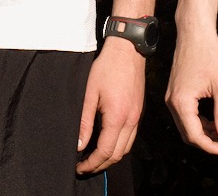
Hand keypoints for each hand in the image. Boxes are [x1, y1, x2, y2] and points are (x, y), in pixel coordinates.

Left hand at [76, 37, 144, 173]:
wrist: (128, 50)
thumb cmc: (107, 67)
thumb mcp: (89, 93)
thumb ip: (84, 121)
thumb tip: (79, 145)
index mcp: (118, 117)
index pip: (105, 151)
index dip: (91, 163)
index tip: (79, 167)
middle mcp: (131, 121)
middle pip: (117, 155)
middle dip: (100, 165)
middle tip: (84, 167)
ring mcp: (137, 117)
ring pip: (126, 148)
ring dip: (111, 157)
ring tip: (94, 158)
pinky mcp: (138, 111)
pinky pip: (130, 137)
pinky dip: (119, 146)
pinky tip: (107, 142)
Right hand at [164, 26, 217, 154]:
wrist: (195, 33)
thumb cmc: (209, 54)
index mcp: (182, 102)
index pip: (194, 135)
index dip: (211, 146)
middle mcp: (172, 102)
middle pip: (187, 134)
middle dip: (207, 142)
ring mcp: (172, 96)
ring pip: (186, 125)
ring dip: (203, 133)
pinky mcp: (175, 92)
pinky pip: (185, 114)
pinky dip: (198, 122)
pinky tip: (213, 121)